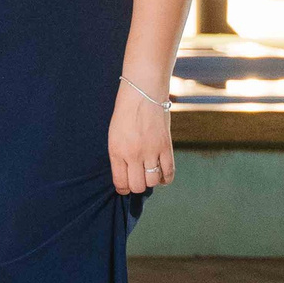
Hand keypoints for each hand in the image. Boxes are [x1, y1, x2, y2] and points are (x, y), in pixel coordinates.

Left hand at [108, 81, 173, 195]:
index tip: (124, 187)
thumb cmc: (125, 114)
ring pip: (153, 181)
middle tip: (137, 179)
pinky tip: (161, 175)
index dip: (123, 189)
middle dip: (136, 187)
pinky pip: (169, 172)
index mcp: (117, 151)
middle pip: (137, 186)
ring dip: (151, 181)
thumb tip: (126, 175)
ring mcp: (151, 151)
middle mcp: (134, 154)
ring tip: (149, 174)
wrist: (142, 93)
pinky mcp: (166, 146)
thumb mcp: (114, 136)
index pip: (120, 182)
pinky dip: (165, 178)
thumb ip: (119, 156)